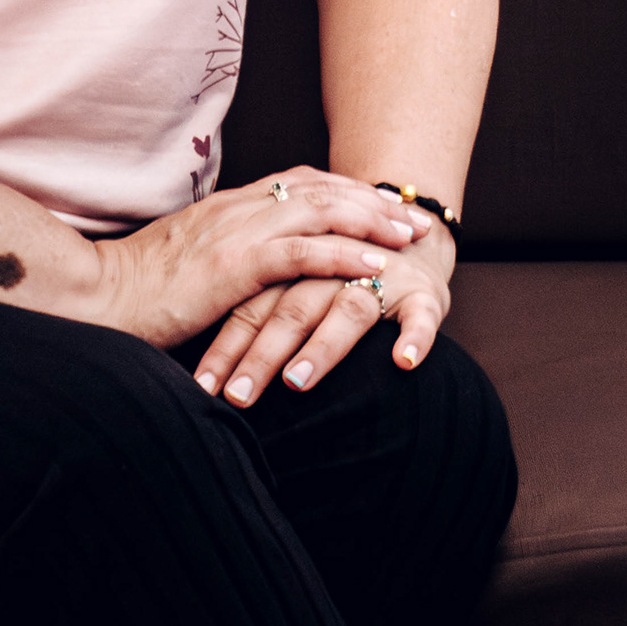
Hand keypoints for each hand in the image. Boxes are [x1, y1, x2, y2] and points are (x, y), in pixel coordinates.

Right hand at [85, 165, 417, 352]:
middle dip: (371, 201)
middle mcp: (237, 210)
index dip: (345, 190)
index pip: (298, 183)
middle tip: (413, 216)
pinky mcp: (232, 266)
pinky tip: (374, 265)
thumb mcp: (187, 261)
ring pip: (318, 212)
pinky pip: (299, 254)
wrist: (97, 296)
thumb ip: (221, 253)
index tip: (382, 202)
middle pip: (319, 190)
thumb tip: (250, 264)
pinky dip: (342, 255)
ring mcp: (235, 234)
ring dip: (370, 222)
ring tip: (407, 236)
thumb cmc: (138, 289)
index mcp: (227, 207)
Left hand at [191, 204, 455, 404]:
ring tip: (296, 382)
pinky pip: (421, 317)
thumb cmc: (342, 266)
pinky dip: (415, 336)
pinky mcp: (424, 293)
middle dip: (260, 355)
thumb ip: (259, 304)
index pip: (252, 303)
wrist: (413, 228)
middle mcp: (336, 267)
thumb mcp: (296, 277)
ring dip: (322, 347)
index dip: (225, 343)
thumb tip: (205, 358)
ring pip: (348, 311)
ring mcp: (382, 279)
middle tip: (236, 397)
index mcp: (296, 260)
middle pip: (291, 308)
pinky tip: (404, 361)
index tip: (201, 386)